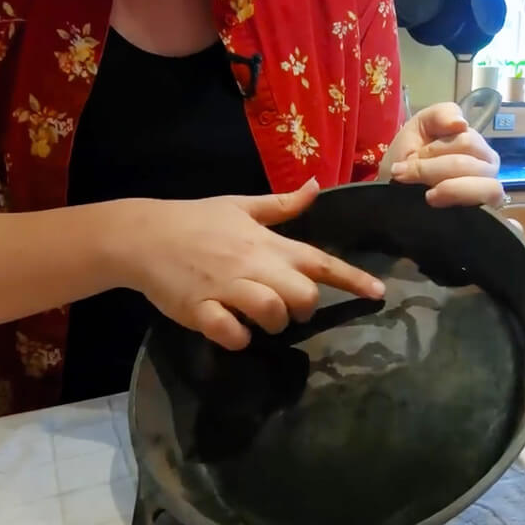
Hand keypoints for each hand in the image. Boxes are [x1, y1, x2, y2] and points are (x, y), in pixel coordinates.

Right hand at [121, 179, 384, 350]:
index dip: (352, 279)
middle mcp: (253, 265)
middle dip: (303, 309)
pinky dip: (238, 337)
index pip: (320, 262)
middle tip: (288, 310)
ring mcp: (226, 287)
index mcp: (267, 242)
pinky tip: (233, 331)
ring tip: (259, 320)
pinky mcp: (200, 309)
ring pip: (271, 312)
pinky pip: (230, 332)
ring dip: (273, 324)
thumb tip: (316, 187)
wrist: (144, 234)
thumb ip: (282, 205)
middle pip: (302, 296)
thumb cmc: (197, 220)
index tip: (379, 293)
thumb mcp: (241, 205)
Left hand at [380, 102, 504, 207]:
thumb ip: (439, 114)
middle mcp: (488, 169)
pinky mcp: (485, 217)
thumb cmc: (406, 161)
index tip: (408, 159)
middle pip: (468, 163)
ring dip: (448, 188)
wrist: (389, 197)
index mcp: (476, 147)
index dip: (434, 149)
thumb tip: (461, 124)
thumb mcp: (417, 129)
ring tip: (427, 196)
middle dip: (431, 169)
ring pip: (481, 186)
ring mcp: (488, 194)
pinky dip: (470, 205)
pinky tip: (443, 205)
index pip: (467, 141)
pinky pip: (489, 209)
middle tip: (407, 177)